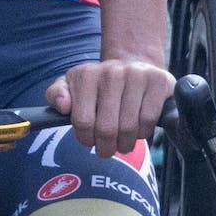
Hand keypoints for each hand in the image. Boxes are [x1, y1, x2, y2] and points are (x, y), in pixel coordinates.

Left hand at [47, 57, 174, 155]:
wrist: (135, 66)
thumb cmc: (99, 86)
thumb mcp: (72, 86)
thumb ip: (56, 94)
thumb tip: (64, 106)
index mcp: (86, 74)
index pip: (83, 122)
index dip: (86, 139)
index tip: (89, 139)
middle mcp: (111, 72)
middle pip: (106, 129)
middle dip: (106, 147)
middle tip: (107, 148)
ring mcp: (137, 75)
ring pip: (129, 128)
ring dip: (125, 144)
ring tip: (123, 142)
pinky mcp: (158, 81)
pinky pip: (148, 121)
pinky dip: (143, 133)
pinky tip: (138, 129)